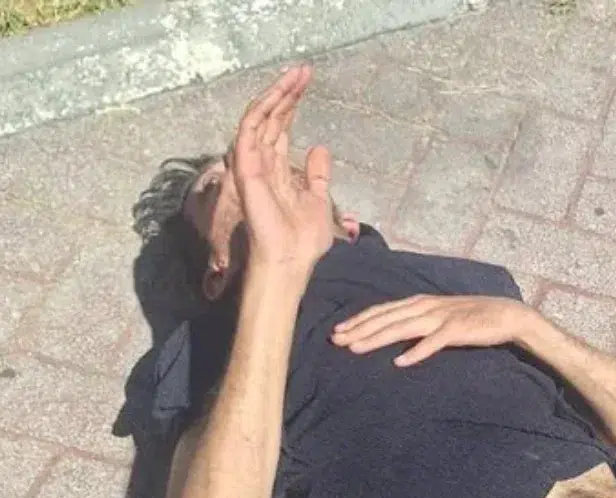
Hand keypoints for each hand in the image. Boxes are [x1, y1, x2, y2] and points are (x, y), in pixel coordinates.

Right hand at [231, 65, 333, 274]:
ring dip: (276, 94)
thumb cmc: (302, 239)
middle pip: (272, 118)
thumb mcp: (319, 199)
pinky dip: (262, 111)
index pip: (282, 127)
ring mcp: (252, 164)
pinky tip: (277, 94)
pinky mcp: (246, 169)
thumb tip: (320, 147)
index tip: (307, 81)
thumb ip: (318, 174)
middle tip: (304, 69)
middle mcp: (262, 163)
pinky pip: (249, 132)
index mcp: (278, 169)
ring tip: (295, 74)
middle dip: (287, 92)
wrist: (291, 261)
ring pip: (260, 118)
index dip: (293, 103)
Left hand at [332, 295, 537, 365]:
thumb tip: (394, 329)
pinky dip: (416, 352)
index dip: (360, 319)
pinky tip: (400, 362)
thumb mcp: (440, 313)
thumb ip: (418, 319)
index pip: (383, 310)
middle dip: (359, 329)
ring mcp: (442, 318)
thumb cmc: (472, 316)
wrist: (506, 314)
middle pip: (387, 318)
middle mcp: (427, 306)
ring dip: (378, 338)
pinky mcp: (457, 331)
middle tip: (336, 340)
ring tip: (356, 349)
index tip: (338, 330)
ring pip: (403, 328)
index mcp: (421, 301)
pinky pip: (433, 343)